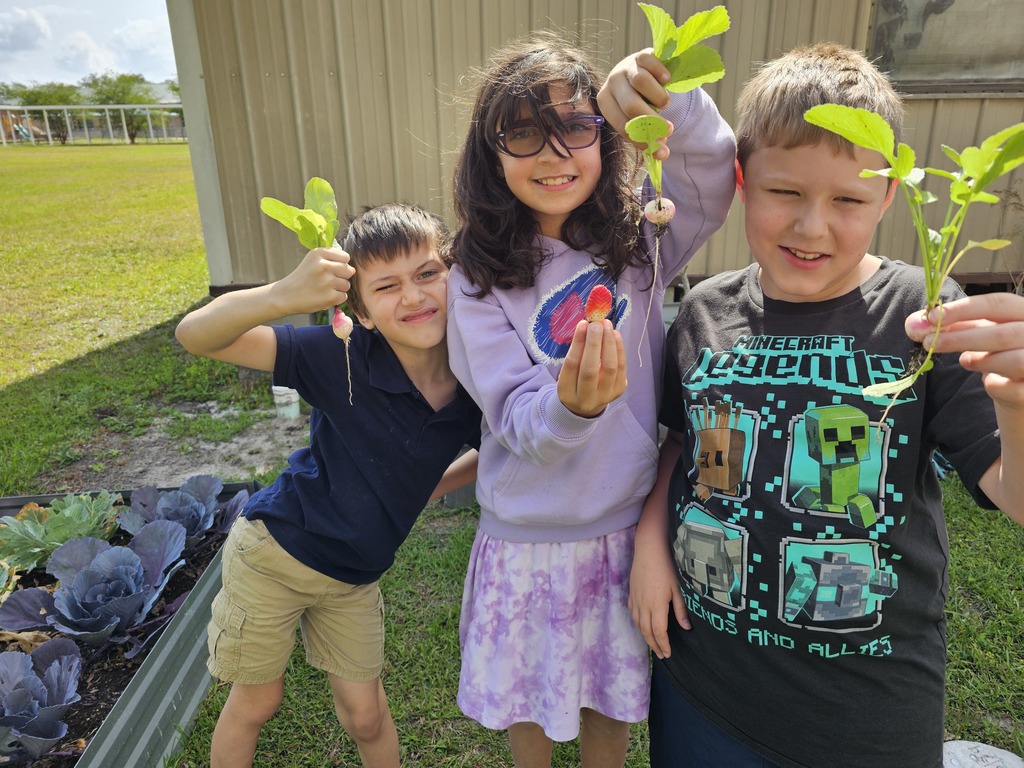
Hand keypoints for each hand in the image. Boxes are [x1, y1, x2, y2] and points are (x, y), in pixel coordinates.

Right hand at [271, 246, 355, 315]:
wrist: (285, 296)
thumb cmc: (302, 278)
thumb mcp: (311, 260)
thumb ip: (330, 258)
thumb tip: (350, 263)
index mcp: (318, 254)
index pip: (345, 257)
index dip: (341, 265)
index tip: (331, 269)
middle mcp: (323, 266)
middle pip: (349, 270)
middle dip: (342, 277)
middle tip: (328, 281)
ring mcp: (327, 281)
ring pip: (347, 285)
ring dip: (338, 289)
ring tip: (323, 289)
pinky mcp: (330, 296)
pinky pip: (343, 296)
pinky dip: (336, 299)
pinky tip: (323, 296)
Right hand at [557, 320, 626, 416]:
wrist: (586, 404)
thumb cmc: (574, 381)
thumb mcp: (568, 372)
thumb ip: (576, 352)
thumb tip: (587, 326)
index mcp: (567, 393)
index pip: (572, 365)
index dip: (578, 343)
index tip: (582, 324)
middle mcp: (586, 399)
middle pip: (590, 369)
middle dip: (594, 343)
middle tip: (596, 323)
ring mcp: (604, 397)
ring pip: (609, 368)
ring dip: (609, 343)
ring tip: (607, 325)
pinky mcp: (618, 391)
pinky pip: (621, 368)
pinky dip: (619, 349)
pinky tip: (615, 335)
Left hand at [597, 49, 673, 160]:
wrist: (641, 72)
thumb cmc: (639, 101)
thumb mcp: (639, 119)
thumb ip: (649, 136)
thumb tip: (663, 155)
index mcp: (606, 103)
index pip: (623, 125)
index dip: (642, 138)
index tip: (661, 146)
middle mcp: (612, 84)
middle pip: (632, 105)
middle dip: (652, 121)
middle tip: (668, 129)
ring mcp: (626, 67)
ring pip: (641, 82)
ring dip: (658, 97)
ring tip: (665, 104)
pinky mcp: (640, 55)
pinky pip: (650, 62)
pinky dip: (660, 73)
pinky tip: (667, 80)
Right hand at [629, 522, 688, 658]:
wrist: (649, 549)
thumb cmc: (667, 566)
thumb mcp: (678, 587)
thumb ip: (681, 608)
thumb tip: (686, 627)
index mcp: (656, 605)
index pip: (658, 631)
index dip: (663, 644)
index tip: (668, 653)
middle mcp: (643, 605)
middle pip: (646, 631)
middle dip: (654, 645)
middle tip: (662, 655)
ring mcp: (636, 599)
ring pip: (638, 624)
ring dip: (645, 636)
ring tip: (653, 644)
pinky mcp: (632, 593)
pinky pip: (633, 613)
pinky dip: (638, 624)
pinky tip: (642, 625)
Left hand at [907, 292, 1023, 406]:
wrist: (1022, 388)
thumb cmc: (998, 352)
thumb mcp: (979, 333)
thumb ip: (951, 327)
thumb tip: (913, 324)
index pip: (998, 303)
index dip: (963, 309)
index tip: (932, 317)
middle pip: (1002, 333)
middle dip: (960, 339)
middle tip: (929, 343)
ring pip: (1013, 360)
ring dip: (981, 361)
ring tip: (966, 360)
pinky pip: (1013, 388)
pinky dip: (994, 385)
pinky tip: (990, 381)